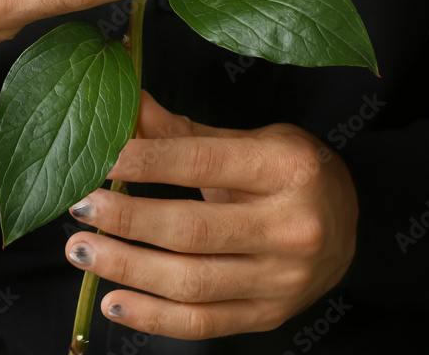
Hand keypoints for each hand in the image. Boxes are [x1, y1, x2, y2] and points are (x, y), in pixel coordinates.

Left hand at [65, 91, 357, 339]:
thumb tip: (126, 104)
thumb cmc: (291, 170)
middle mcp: (291, 226)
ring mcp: (282, 279)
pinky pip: (203, 323)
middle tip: (78, 207)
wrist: (350, 223)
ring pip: (191, 281)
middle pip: (192, 228)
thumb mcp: (250, 139)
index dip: (143, 160)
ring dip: (127, 268)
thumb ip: (185, 131)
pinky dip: (153, 318)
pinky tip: (114, 302)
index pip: (201, 162)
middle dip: (126, 219)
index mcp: (286, 167)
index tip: (98, 157)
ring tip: (81, 250)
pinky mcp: (270, 316)